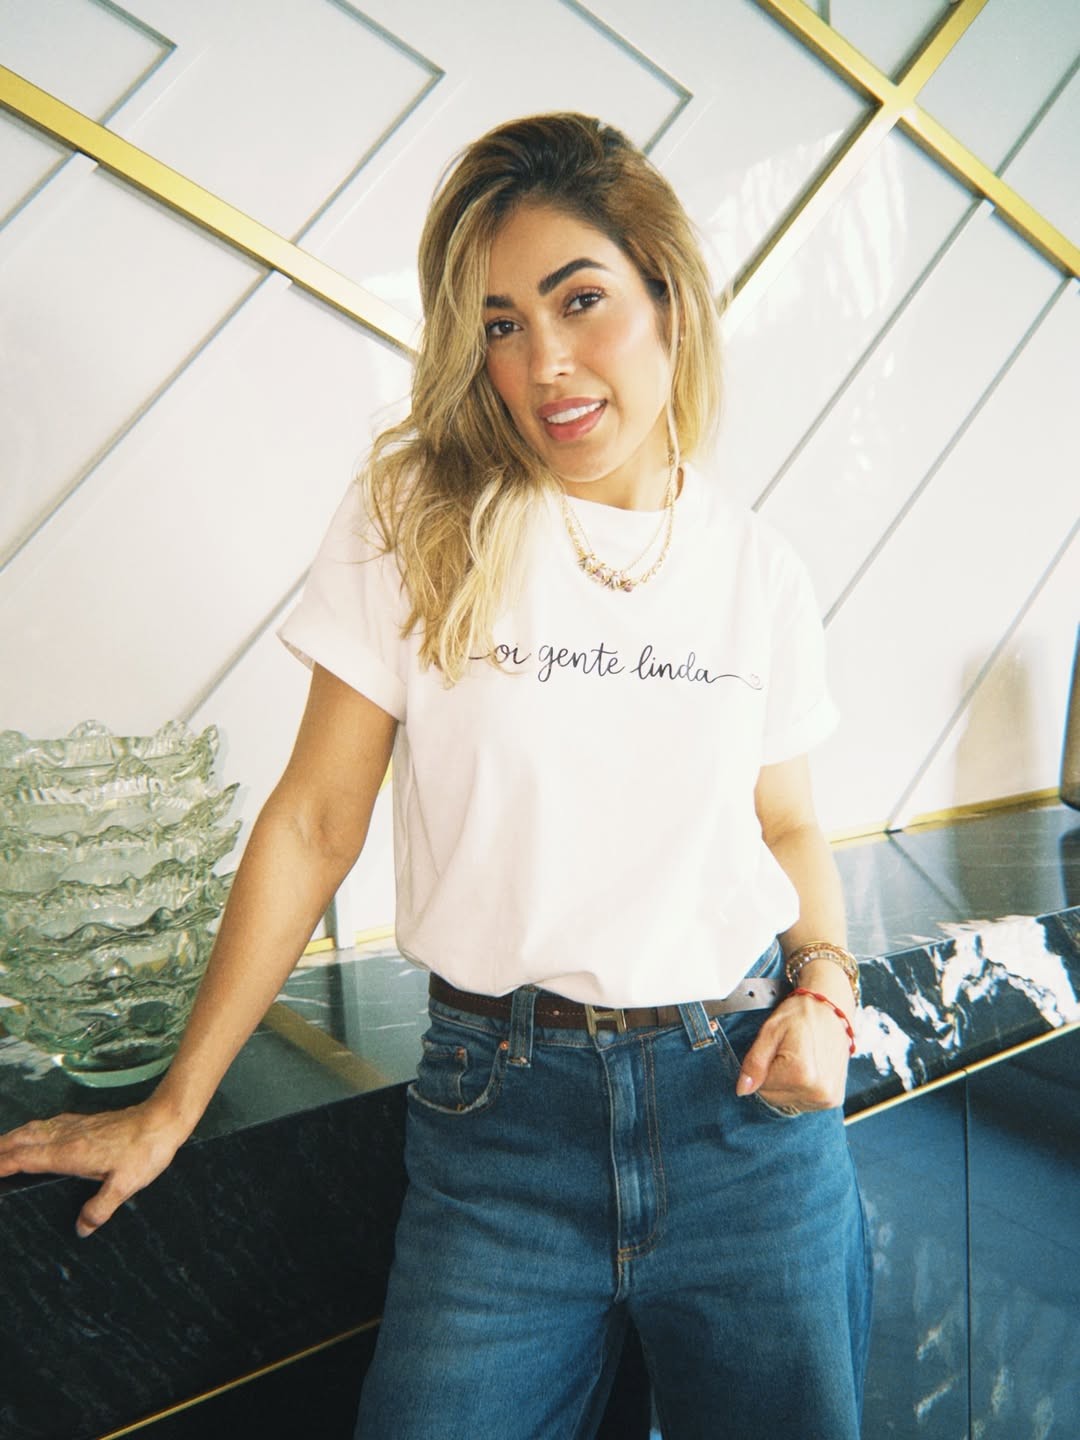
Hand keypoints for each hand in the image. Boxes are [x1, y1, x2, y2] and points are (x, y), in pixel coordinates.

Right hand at [0, 1100, 190, 1237]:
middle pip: (22, 1140)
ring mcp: (76, 1126)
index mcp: (70, 1153)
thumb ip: (100, 1209)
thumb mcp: (125, 1186)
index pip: (25, 1158)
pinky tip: (33, 1133)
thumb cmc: (145, 1151)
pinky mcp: (86, 1122)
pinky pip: (49, 1124)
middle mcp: (67, 1136)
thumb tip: (81, 1230)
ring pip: (34, 1129)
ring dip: (12, 1137)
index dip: (1, 1164)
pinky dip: (31, 1130)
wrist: (163, 1119)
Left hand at [736, 984, 852, 1111]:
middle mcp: (818, 1091)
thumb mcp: (770, 1031)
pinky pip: (803, 1102)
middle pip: (774, 1098)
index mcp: (801, 1074)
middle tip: (788, 1053)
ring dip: (788, 1084)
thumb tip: (743, 1089)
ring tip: (800, 1059)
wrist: (831, 1010)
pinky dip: (801, 1088)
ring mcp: (827, 1098)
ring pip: (787, 1102)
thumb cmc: (802, 1015)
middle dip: (775, 1077)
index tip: (777, 1050)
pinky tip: (808, 1068)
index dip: (763, 1068)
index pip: (761, 1088)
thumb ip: (754, 1062)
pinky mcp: (833, 1100)